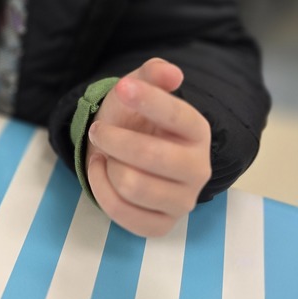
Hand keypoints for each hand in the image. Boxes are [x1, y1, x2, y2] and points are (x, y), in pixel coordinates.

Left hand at [85, 57, 211, 236]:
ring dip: (107, 165)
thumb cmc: (134, 118)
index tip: (123, 88)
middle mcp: (198, 169)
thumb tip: (172, 72)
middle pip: (151, 156)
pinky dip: (101, 189)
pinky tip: (103, 173)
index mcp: (197, 131)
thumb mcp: (139, 88)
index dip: (150, 101)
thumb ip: (153, 74)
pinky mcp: (162, 225)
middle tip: (99, 130)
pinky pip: (122, 213)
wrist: (121, 151)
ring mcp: (183, 201)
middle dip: (114, 139)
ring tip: (105, 154)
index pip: (178, 116)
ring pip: (132, 186)